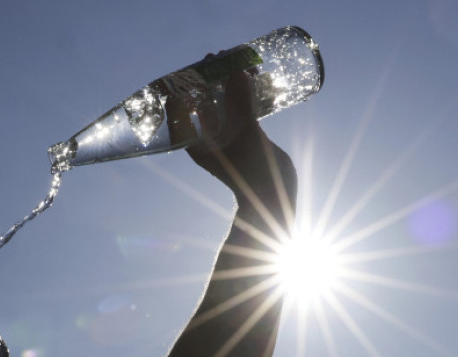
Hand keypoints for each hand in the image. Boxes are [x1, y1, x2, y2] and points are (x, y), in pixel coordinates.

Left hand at [186, 65, 296, 218]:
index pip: (183, 106)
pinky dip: (246, 93)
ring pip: (225, 102)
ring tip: (241, 62)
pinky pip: (242, 108)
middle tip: (221, 57)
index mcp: (196, 143)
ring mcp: (227, 137)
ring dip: (232, 82)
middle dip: (212, 78)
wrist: (273, 199)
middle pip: (205, 100)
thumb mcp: (245, 132)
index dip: (190, 82)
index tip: (200, 63)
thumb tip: (236, 70)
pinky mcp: (245, 136)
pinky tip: (255, 77)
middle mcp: (208, 138)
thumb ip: (240, 102)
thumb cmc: (252, 172)